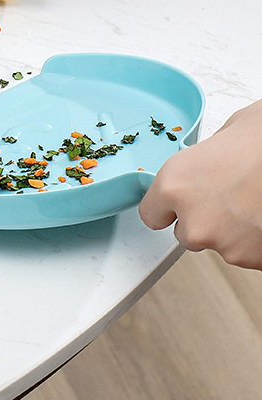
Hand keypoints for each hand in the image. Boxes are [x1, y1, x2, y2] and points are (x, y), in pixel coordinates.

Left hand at [139, 99, 261, 269]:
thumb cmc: (259, 142)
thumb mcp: (216, 141)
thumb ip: (197, 164)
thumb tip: (198, 169)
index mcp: (174, 185)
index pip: (151, 214)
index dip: (167, 208)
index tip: (175, 206)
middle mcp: (193, 219)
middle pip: (185, 233)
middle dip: (201, 219)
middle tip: (225, 197)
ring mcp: (224, 243)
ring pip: (217, 243)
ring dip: (228, 230)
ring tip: (249, 203)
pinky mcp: (251, 259)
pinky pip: (245, 253)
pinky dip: (252, 240)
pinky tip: (260, 216)